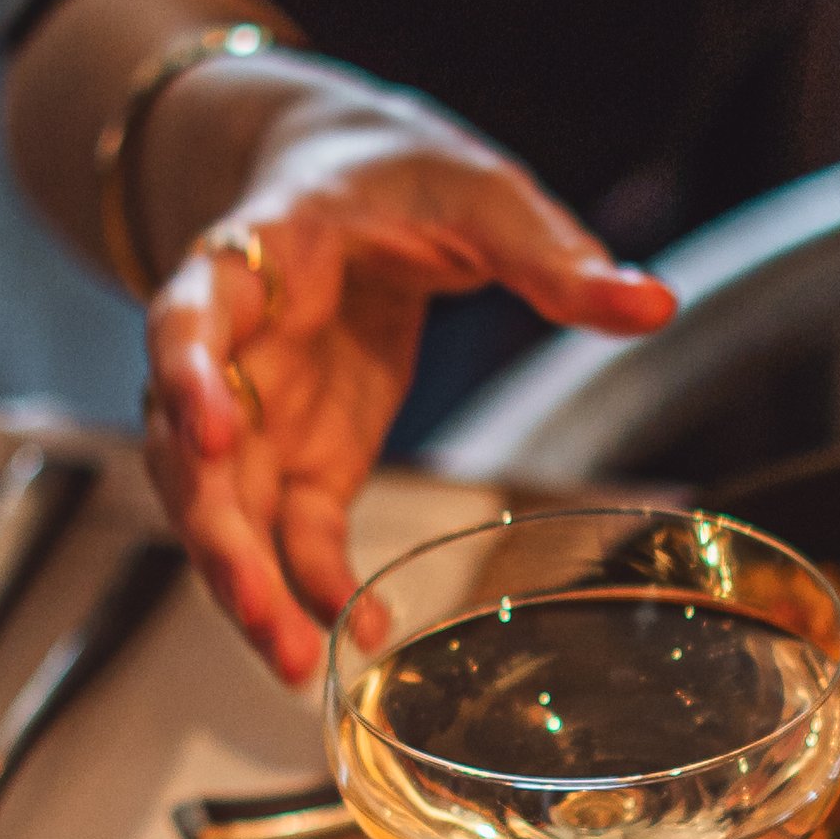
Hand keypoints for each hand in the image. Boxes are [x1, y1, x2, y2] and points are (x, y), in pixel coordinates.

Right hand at [139, 61, 673, 681]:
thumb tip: (650, 304)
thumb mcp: (482, 195)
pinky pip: (291, 536)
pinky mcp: (304, 457)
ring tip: (294, 661)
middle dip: (216, 532)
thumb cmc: (398, 177)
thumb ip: (552, 256)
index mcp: (258, 260)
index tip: (209, 428)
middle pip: (191, 449)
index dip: (189, 373)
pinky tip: (362, 632)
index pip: (191, 318)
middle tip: (256, 604)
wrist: (352, 177)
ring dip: (248, 586)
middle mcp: (238, 348)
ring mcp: (263, 412)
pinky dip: (315, 588)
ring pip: (224, 510)